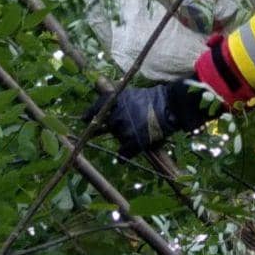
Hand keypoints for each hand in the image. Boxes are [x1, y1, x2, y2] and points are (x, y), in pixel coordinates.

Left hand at [85, 80, 216, 157]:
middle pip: (107, 125)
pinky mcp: (132, 142)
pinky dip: (124, 156)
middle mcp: (115, 115)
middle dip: (108, 127)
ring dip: (124, 136)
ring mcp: (123, 129)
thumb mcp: (132, 95)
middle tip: (109, 129)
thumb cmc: (154, 100)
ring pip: (119, 137)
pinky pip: (124, 154)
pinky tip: (125, 158)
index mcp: (114, 100)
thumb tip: (110, 110)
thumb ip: (120, 103)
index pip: (97, 108)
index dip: (90, 114)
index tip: (84, 119)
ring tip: (138, 131)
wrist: (170, 107)